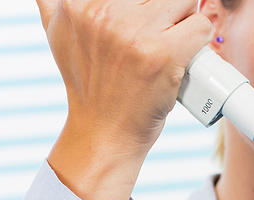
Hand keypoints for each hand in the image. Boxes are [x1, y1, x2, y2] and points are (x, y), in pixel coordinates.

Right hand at [35, 0, 212, 199]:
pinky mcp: (163, 53)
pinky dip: (200, 40)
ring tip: (171, 43)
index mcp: (77, 3)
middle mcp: (104, 12)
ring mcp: (135, 32)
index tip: (142, 18)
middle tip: (159, 31)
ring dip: (185, 20)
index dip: (142, 2)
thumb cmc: (89, 86)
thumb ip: (52, 2)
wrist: (104, 133)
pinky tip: (184, 57)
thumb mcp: (58, 35)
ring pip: (185, 1)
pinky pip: (201, 26)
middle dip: (165, 8)